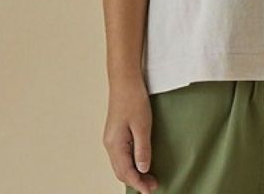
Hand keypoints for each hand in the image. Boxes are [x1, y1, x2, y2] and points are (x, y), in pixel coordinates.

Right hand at [103, 76, 158, 192]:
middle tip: (153, 186)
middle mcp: (110, 144)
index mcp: (115, 144)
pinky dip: (130, 163)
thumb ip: (142, 149)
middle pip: (121, 171)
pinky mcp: (115, 133)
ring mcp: (111, 138)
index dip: (139, 183)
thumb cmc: (134, 99)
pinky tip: (140, 163)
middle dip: (136, 181)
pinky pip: (121, 155)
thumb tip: (143, 169)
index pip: (126, 172)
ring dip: (134, 173)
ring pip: (120, 164)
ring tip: (149, 178)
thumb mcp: (142, 125)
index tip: (151, 190)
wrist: (125, 80)